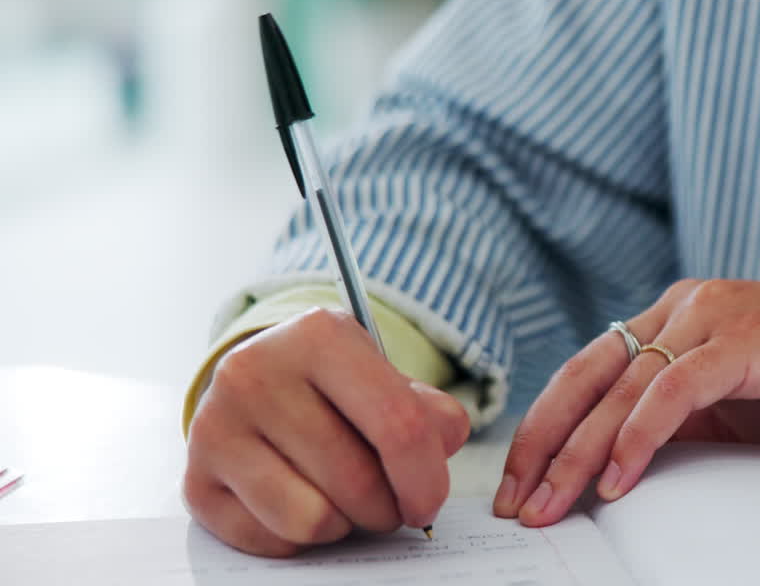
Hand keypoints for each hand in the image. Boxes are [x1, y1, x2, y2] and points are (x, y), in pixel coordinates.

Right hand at [183, 308, 469, 556]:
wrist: (257, 384)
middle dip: (388, 509)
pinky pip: (272, 541)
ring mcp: (215, 427)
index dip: (426, 479)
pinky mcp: (195, 481)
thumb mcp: (385, 377)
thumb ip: (429, 412)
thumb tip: (445, 442)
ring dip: (345, 525)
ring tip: (345, 499)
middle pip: (356, 480)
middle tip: (389, 503)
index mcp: (318, 337)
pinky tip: (303, 502)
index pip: (397, 424)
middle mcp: (256, 373)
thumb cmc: (334, 388)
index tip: (430, 503)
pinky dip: (301, 539)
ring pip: (313, 519)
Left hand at [493, 279, 759, 526]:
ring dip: (580, 452)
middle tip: (516, 501)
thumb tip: (618, 470)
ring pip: (621, 387)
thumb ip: (680, 423)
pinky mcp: (742, 339)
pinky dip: (640, 435)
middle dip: (543, 443)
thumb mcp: (734, 408)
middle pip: (586, 376)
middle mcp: (682, 308)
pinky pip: (674, 389)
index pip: (589, 373)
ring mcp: (710, 317)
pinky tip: (618, 479)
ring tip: (553, 504)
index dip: (548, 427)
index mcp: (674, 319)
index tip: (523, 482)